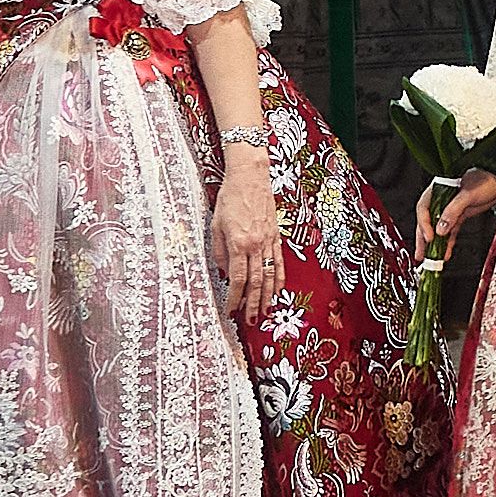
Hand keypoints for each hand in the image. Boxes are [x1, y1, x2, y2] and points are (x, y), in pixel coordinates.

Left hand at [210, 165, 282, 318]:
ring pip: (270, 275)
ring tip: (266, 312)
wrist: (250, 176)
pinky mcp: (276, 236)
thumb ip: (219, 251)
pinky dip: (279, 278)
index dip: (235, 298)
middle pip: (257, 282)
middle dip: (254, 304)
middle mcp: (256, 245)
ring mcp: (269, 241)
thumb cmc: (230, 197)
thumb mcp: (216, 224)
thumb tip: (223, 272)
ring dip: (268, 296)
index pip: (238, 279)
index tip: (231, 309)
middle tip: (251, 320)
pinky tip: (279, 290)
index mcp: (239, 243)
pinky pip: (279, 262)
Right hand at [425, 170, 495, 250]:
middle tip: (421, 253)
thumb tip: (440, 228)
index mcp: (438, 190)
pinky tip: (445, 251)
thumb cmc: (485, 179)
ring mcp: (450, 209)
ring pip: (438, 229)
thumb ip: (453, 211)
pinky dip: (448, 242)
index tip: (430, 237)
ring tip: (431, 258)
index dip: (424, 224)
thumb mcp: (467, 195)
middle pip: (428, 221)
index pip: (424, 209)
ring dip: (435, 243)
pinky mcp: (459, 215)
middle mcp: (441, 200)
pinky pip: (450, 231)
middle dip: (423, 239)